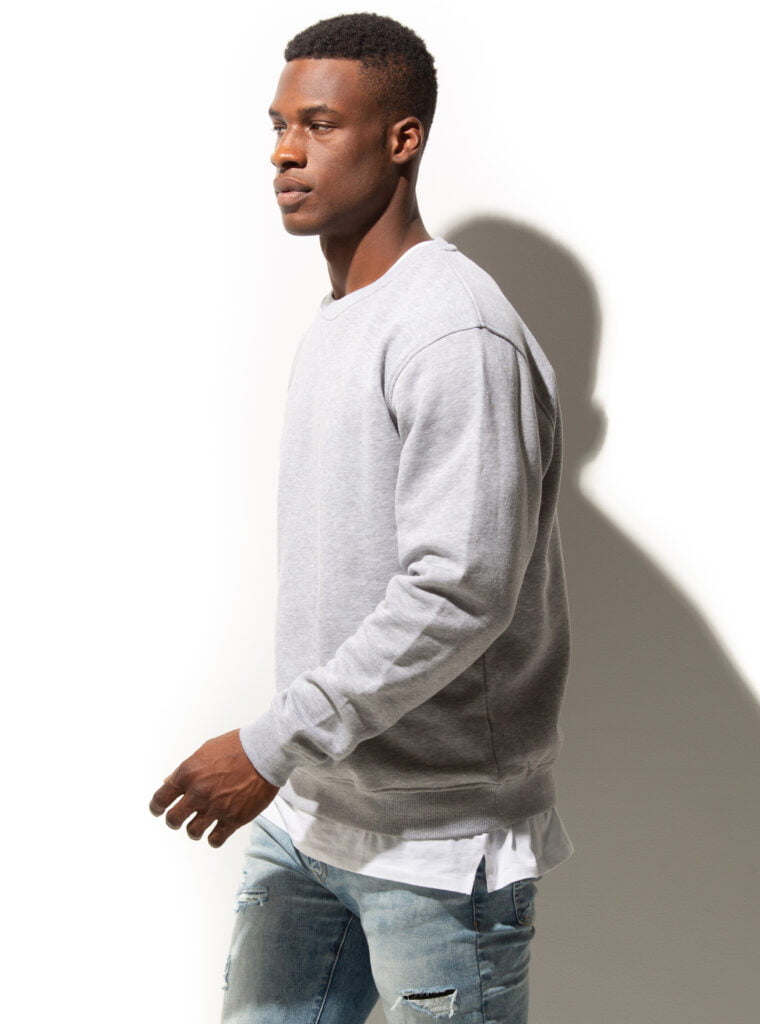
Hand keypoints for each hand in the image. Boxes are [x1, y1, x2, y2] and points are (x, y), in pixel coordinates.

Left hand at [149, 729, 278, 847]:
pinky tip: (216, 831)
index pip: (161, 798)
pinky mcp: (234, 819)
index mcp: (188, 774)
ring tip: (200, 825)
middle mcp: (198, 793)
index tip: (158, 810)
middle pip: (173, 819)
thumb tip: (170, 782)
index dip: (156, 807)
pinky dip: (213, 838)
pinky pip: (215, 840)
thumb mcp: (205, 751)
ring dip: (194, 830)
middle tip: (179, 819)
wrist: (265, 752)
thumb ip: (186, 769)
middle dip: (174, 820)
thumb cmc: (237, 747)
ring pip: (192, 832)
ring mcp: (216, 808)